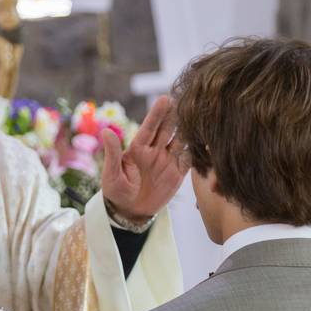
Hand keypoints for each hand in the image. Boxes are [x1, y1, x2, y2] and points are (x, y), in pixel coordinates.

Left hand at [101, 95, 189, 221]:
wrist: (129, 212)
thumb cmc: (116, 192)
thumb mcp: (111, 173)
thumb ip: (112, 153)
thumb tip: (106, 131)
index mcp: (138, 148)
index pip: (150, 127)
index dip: (157, 114)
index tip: (165, 99)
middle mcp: (154, 151)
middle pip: (168, 130)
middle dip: (176, 115)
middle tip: (185, 99)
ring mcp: (167, 161)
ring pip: (181, 141)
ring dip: (188, 129)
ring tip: (198, 115)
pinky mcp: (177, 174)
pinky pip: (189, 159)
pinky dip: (197, 150)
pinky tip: (205, 139)